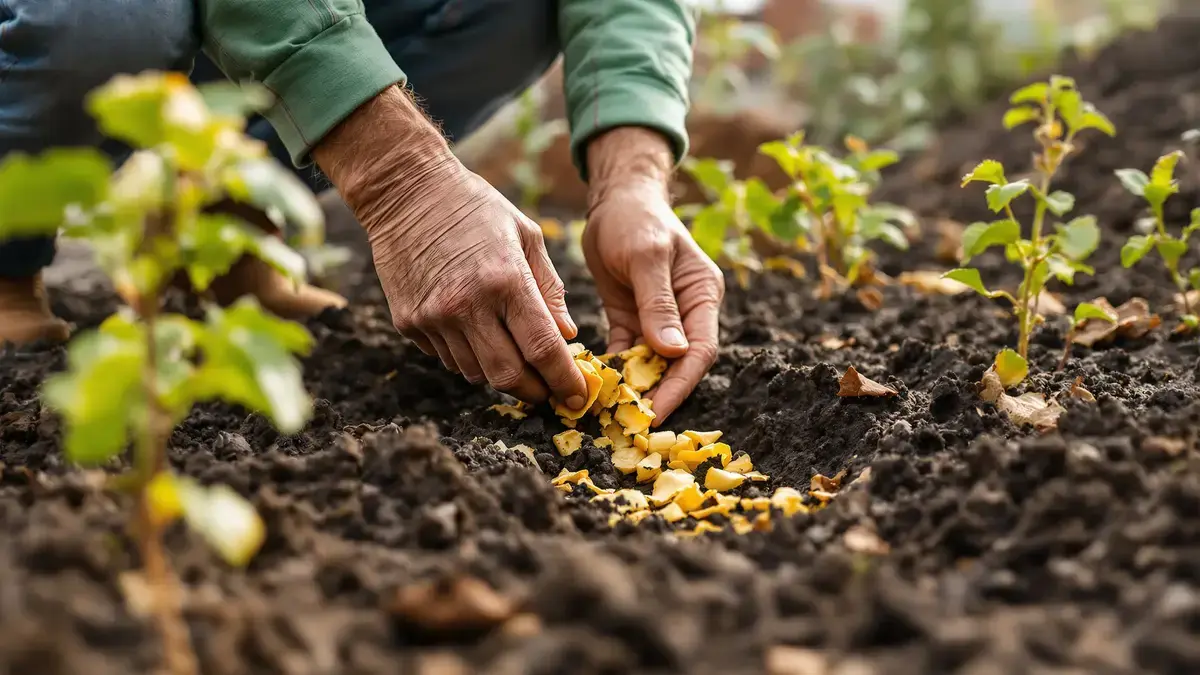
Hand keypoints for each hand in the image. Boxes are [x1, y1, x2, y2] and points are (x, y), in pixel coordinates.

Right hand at [315, 88, 587, 407]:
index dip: (564, 380)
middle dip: (535, 391)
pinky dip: (471, 358)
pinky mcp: (409, 322)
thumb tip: (568, 336)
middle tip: (549, 389)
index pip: (542, 349)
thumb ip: (549, 289)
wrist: (405, 191)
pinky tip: (478, 334)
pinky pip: (448, 358)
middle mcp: (467, 305)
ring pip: (477, 373)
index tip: (577, 395)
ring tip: (514, 355)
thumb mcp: (526, 235)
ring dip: (502, 375)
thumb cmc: (475, 208)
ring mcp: (433, 317)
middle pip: (508, 376)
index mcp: (505, 279)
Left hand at [584, 128, 724, 422]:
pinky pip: (625, 353)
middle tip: (629, 424)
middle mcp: (686, 312)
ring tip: (609, 415)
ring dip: (633, 387)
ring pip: (650, 364)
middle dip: (657, 394)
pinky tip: (594, 387)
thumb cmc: (636, 218)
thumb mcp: (646, 256)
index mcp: (702, 296)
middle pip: (677, 364)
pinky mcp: (632, 318)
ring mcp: (659, 318)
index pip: (699, 350)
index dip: (680, 384)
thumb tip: (673, 352)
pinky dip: (614, 371)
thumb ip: (658, 303)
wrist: (614, 198)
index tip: (656, 411)